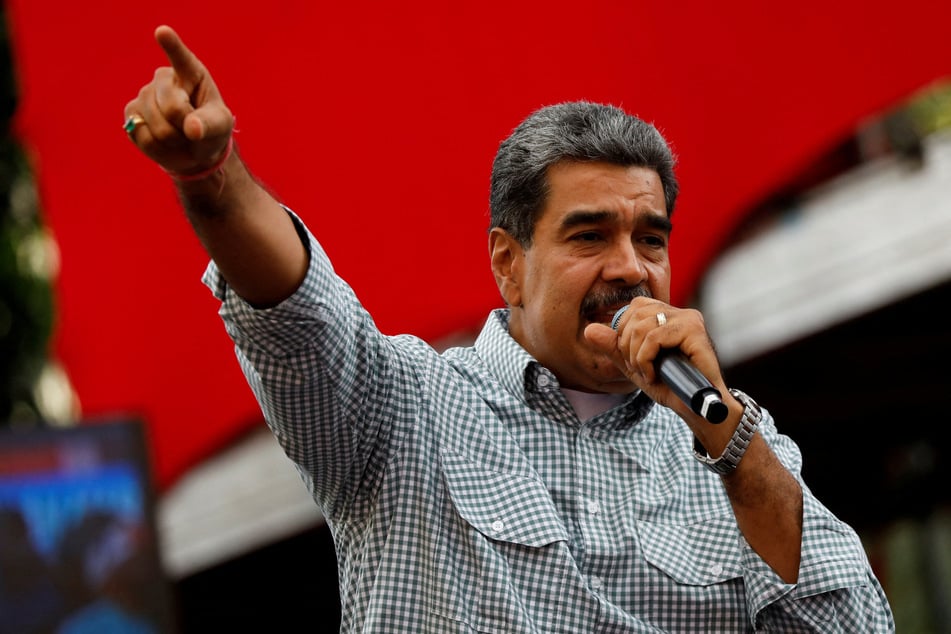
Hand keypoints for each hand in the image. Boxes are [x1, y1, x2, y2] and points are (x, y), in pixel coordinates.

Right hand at [123, 25, 233, 175]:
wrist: (195, 150)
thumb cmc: (211, 129)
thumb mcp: (220, 126)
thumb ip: (209, 125)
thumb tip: (191, 128)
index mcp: (190, 72)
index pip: (180, 57)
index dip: (171, 45)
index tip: (162, 32)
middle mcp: (163, 79)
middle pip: (172, 108)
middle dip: (185, 128)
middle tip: (193, 130)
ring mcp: (144, 95)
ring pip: (156, 126)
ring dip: (173, 141)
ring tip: (180, 136)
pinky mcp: (131, 114)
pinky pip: (143, 137)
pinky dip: (159, 149)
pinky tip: (165, 142)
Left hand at [584, 297, 728, 420]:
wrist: (696, 408)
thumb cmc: (670, 386)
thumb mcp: (634, 366)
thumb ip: (613, 347)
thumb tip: (589, 330)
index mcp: (668, 316)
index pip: (634, 308)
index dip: (624, 334)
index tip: (633, 361)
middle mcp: (680, 313)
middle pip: (635, 315)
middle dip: (627, 347)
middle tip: (639, 369)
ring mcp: (689, 320)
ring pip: (642, 326)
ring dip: (637, 356)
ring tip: (648, 373)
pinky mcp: (694, 331)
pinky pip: (655, 338)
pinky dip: (646, 359)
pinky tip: (654, 375)